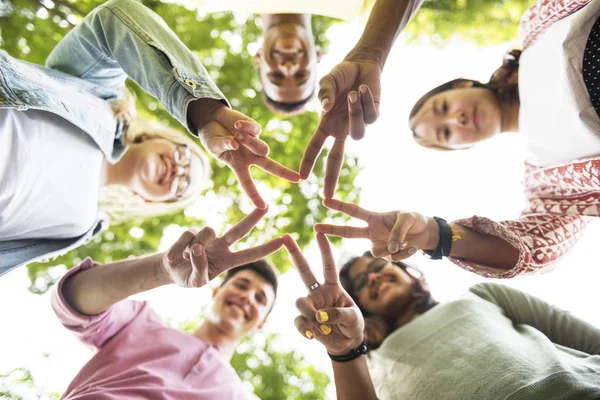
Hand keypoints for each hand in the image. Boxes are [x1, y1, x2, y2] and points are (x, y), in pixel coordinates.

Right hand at [161, 207, 282, 287]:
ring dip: (195, 247)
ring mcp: (206, 237)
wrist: (170, 270)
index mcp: (228, 260)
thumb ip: (200, 268)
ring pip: (208, 232)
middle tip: (267, 207)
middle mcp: (221, 245)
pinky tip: (172, 258)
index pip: (250, 254)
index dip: (266, 248)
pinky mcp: (190, 232)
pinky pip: (186, 237)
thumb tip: (197, 248)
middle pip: (240, 230)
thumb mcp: (196, 281)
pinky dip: (178, 250)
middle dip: (254, 218)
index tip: (282, 241)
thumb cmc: (188, 276)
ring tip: (185, 258)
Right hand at [192, 102, 299, 208]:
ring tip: (237, 135)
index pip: (247, 184)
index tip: (264, 207)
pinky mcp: (255, 128)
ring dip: (250, 142)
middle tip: (297, 179)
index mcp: (239, 166)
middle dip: (284, 172)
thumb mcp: (213, 146)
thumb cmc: (212, 138)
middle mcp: (250, 156)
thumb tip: (236, 143)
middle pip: (270, 166)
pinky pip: (256, 130)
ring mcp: (254, 142)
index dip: (255, 195)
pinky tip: (236, 125)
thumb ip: (223, 145)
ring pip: (262, 148)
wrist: (212, 120)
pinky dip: (245, 127)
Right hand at [284, 233, 363, 355]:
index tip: (319, 233)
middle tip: (285, 237)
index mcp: (333, 286)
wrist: (346, 343)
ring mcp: (310, 305)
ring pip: (300, 302)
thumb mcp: (353, 318)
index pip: (328, 265)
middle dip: (295, 253)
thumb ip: (339, 314)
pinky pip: (298, 321)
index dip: (324, 250)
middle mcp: (318, 292)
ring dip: (310, 314)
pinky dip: (305, 329)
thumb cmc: (353, 325)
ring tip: (323, 327)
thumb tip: (319, 316)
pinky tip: (313, 336)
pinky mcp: (304, 321)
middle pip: (304, 270)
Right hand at [300, 58, 380, 197]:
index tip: (301, 178)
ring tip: (353, 93)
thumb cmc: (341, 75)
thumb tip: (326, 109)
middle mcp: (341, 129)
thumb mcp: (327, 81)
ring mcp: (358, 124)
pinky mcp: (374, 116)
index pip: (315, 147)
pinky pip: (371, 117)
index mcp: (326, 124)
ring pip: (358, 134)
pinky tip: (363, 89)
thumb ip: (324, 94)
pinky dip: (366, 101)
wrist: (362, 64)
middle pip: (335, 159)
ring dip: (355, 113)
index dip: (308, 162)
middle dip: (331, 177)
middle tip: (328, 196)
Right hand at [314, 198, 438, 261]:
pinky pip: (391, 258)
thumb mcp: (408, 219)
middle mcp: (372, 232)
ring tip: (407, 241)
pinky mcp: (387, 255)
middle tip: (316, 227)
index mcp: (375, 218)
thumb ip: (396, 232)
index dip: (340, 206)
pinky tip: (411, 247)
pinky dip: (403, 253)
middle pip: (348, 232)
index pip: (354, 211)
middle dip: (332, 229)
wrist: (426, 234)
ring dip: (393, 248)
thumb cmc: (415, 220)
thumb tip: (388, 249)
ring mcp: (378, 245)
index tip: (325, 200)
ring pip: (377, 253)